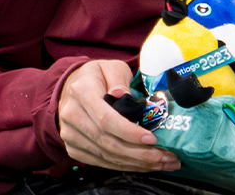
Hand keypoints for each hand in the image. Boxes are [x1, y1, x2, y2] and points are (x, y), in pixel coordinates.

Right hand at [57, 59, 179, 172]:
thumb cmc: (97, 75)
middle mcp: (72, 115)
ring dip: (135, 163)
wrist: (71, 86)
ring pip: (105, 156)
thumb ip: (119, 80)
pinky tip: (142, 164)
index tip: (152, 139)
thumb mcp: (111, 67)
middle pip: (107, 142)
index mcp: (81, 91)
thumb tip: (122, 95)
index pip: (106, 118)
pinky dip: (123, 166)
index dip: (129, 132)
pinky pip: (100, 162)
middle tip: (164, 157)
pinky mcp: (73, 148)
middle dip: (138, 153)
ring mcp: (70, 135)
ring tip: (161, 163)